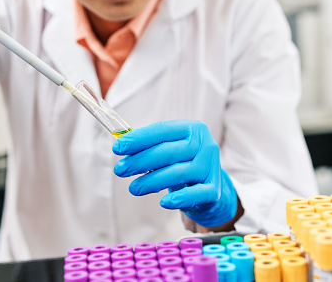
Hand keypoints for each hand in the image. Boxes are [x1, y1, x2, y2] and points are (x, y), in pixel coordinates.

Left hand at [112, 120, 237, 227]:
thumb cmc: (181, 163)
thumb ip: (148, 146)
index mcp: (193, 129)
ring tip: (134, 188)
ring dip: (152, 181)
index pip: (162, 130)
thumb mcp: (168, 149)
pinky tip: (164, 202)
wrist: (207, 187)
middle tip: (120, 170)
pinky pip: (195, 194)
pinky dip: (179, 198)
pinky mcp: (214, 190)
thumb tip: (121, 144)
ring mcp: (211, 167)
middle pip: (168, 152)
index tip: (118, 148)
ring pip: (178, 173)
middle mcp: (205, 145)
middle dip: (140, 161)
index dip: (138, 139)